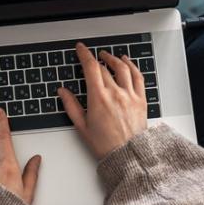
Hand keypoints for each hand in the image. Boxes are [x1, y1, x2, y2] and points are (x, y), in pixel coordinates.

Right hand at [57, 44, 147, 159]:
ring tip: (107, 56)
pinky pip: (137, 76)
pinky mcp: (141, 99)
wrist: (128, 155)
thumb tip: (63, 92)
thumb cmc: (105, 144)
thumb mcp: (82, 126)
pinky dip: (131, 66)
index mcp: (98, 98)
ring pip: (122, 68)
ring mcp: (129, 95)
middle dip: (95, 59)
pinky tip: (126, 62)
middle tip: (90, 57)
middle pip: (104, 68)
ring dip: (113, 59)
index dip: (84, 54)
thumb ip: (71, 106)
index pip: (90, 68)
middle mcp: (115, 93)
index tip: (80, 48)